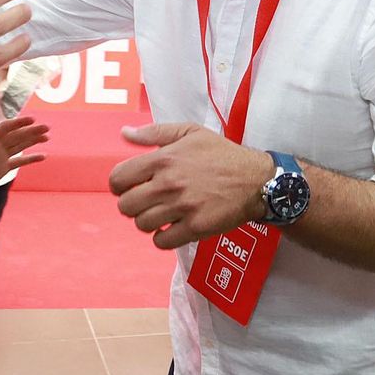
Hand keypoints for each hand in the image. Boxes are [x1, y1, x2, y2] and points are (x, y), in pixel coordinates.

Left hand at [0, 117, 49, 199]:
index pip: (5, 128)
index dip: (18, 123)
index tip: (31, 119)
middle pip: (16, 136)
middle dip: (31, 131)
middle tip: (46, 127)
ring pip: (20, 146)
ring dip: (33, 140)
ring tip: (47, 136)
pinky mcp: (2, 169)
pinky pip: (19, 162)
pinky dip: (30, 159)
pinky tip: (42, 156)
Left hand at [108, 123, 274, 249]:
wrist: (256, 180)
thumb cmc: (222, 154)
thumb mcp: (190, 132)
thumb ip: (153, 133)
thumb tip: (124, 133)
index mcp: (163, 159)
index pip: (118, 179)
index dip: (119, 185)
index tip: (128, 187)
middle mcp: (168, 184)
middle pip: (125, 206)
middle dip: (132, 205)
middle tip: (146, 202)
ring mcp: (182, 207)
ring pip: (142, 225)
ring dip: (148, 221)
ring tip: (161, 214)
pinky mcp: (195, 227)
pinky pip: (162, 242)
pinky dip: (162, 238)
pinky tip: (172, 227)